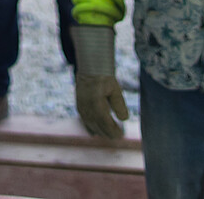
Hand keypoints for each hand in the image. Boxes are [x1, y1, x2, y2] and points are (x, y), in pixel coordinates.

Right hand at [71, 24, 127, 139]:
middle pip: (98, 127)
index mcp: (96, 103)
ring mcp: (81, 108)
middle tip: (119, 135)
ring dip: (102, 131)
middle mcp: (86, 107)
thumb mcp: (115, 88)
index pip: (105, 123)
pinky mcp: (79, 108)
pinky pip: (86, 122)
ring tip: (112, 133)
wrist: (89, 68)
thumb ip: (119, 104)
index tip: (121, 135)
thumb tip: (124, 119)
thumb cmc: (104, 77)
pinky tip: (99, 132)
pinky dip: (93, 128)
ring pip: (91, 126)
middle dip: (109, 133)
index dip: (113, 131)